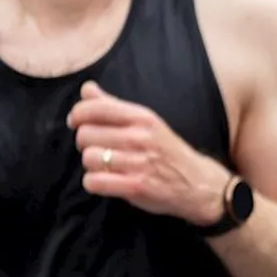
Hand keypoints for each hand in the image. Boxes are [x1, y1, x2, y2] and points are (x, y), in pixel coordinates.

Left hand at [70, 81, 231, 224]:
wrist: (198, 184)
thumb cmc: (167, 151)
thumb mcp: (146, 122)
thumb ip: (113, 105)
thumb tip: (86, 89)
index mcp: (142, 117)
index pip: (95, 108)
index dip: (77, 115)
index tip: (77, 123)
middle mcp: (140, 137)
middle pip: (85, 135)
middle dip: (85, 143)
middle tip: (99, 148)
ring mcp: (138, 163)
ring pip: (88, 158)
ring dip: (91, 165)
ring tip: (105, 166)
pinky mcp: (135, 186)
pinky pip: (94, 182)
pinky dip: (94, 183)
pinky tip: (104, 181)